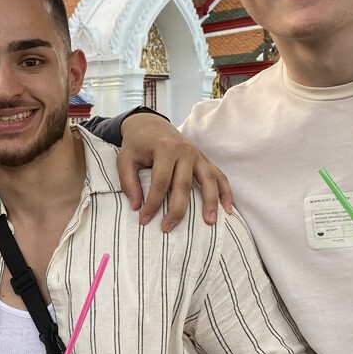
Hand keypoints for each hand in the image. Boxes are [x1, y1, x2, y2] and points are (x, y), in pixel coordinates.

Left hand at [118, 113, 232, 230]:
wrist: (151, 125)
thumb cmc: (137, 144)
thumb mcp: (124, 159)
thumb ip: (128, 181)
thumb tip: (136, 206)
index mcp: (165, 149)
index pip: (160, 182)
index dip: (152, 204)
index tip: (144, 220)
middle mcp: (185, 151)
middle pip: (184, 185)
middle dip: (176, 210)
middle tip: (167, 228)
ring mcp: (198, 155)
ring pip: (208, 181)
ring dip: (210, 203)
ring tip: (209, 223)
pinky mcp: (205, 160)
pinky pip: (219, 176)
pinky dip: (226, 193)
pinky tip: (228, 210)